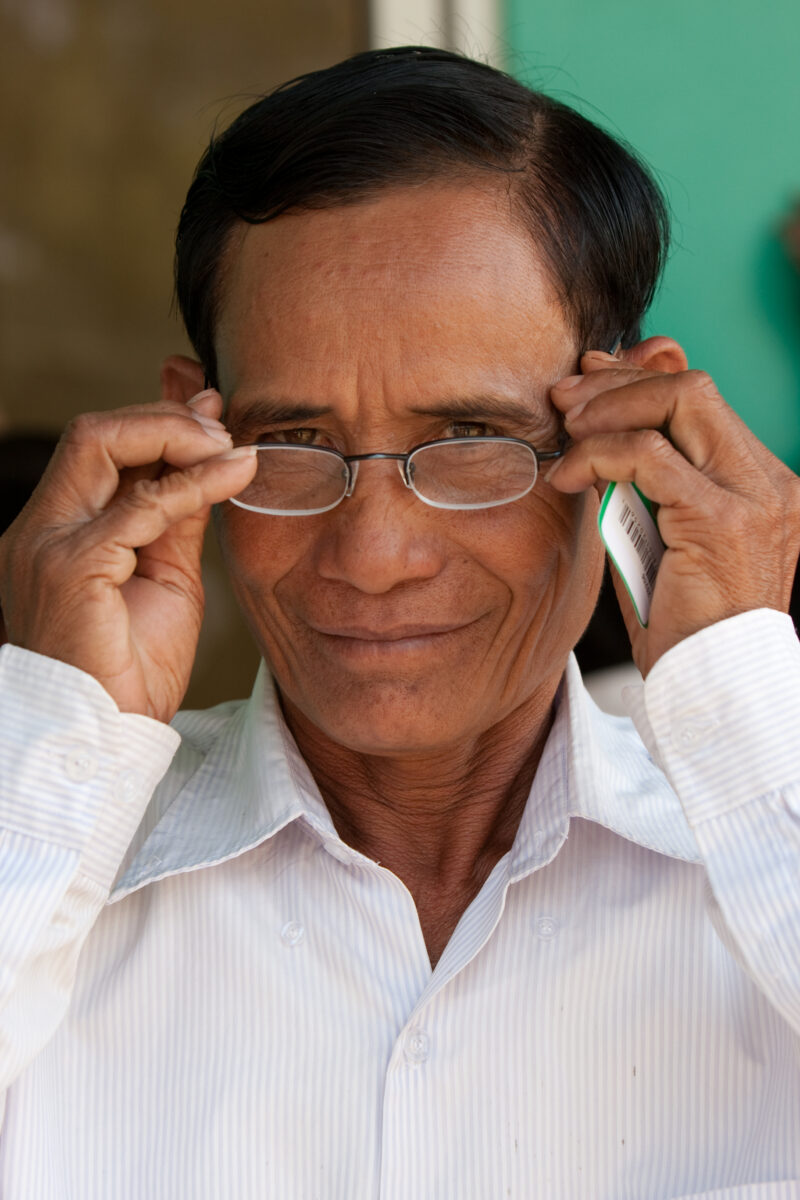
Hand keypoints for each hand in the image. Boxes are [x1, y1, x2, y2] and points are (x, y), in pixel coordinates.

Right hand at [0, 392, 256, 721]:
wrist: (103, 739)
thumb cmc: (132, 670)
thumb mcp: (166, 577)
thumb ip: (178, 518)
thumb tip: (211, 457)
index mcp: (56, 531)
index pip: (97, 448)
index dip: (156, 418)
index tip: (212, 409)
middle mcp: (39, 529)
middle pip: (92, 433)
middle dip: (164, 417)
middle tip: (223, 427)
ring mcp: (45, 545)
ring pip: (102, 446)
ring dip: (176, 436)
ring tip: (231, 448)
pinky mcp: (68, 568)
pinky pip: (136, 506)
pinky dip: (189, 484)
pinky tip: (230, 476)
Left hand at [548, 341, 799, 675]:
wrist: (715, 686)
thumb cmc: (682, 624)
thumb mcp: (659, 538)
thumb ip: (641, 485)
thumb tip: (597, 430)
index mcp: (759, 482)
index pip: (701, 400)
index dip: (640, 378)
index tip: (589, 381)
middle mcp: (767, 480)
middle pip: (692, 387)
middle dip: (617, 382)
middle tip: (565, 399)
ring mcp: (753, 496)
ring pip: (677, 402)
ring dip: (606, 410)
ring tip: (564, 432)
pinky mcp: (721, 520)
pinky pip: (649, 456)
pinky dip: (598, 454)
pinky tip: (569, 475)